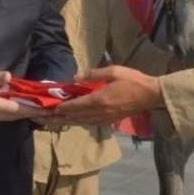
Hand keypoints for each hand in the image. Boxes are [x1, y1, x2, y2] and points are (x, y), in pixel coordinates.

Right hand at [0, 71, 45, 121]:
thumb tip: (8, 76)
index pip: (19, 109)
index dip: (34, 109)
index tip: (47, 109)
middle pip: (21, 115)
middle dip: (36, 113)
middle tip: (52, 111)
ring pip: (18, 116)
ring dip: (31, 113)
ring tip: (45, 111)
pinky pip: (14, 114)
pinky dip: (24, 112)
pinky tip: (32, 108)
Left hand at [48, 66, 163, 124]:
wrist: (151, 95)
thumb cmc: (133, 80)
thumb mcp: (114, 71)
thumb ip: (94, 74)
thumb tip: (76, 77)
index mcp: (100, 100)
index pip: (75, 106)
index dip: (61, 107)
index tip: (48, 108)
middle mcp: (100, 112)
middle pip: (75, 117)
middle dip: (57, 117)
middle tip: (42, 118)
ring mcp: (105, 118)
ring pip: (81, 122)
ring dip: (66, 121)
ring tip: (52, 122)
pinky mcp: (109, 121)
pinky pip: (90, 123)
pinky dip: (78, 122)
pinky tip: (73, 121)